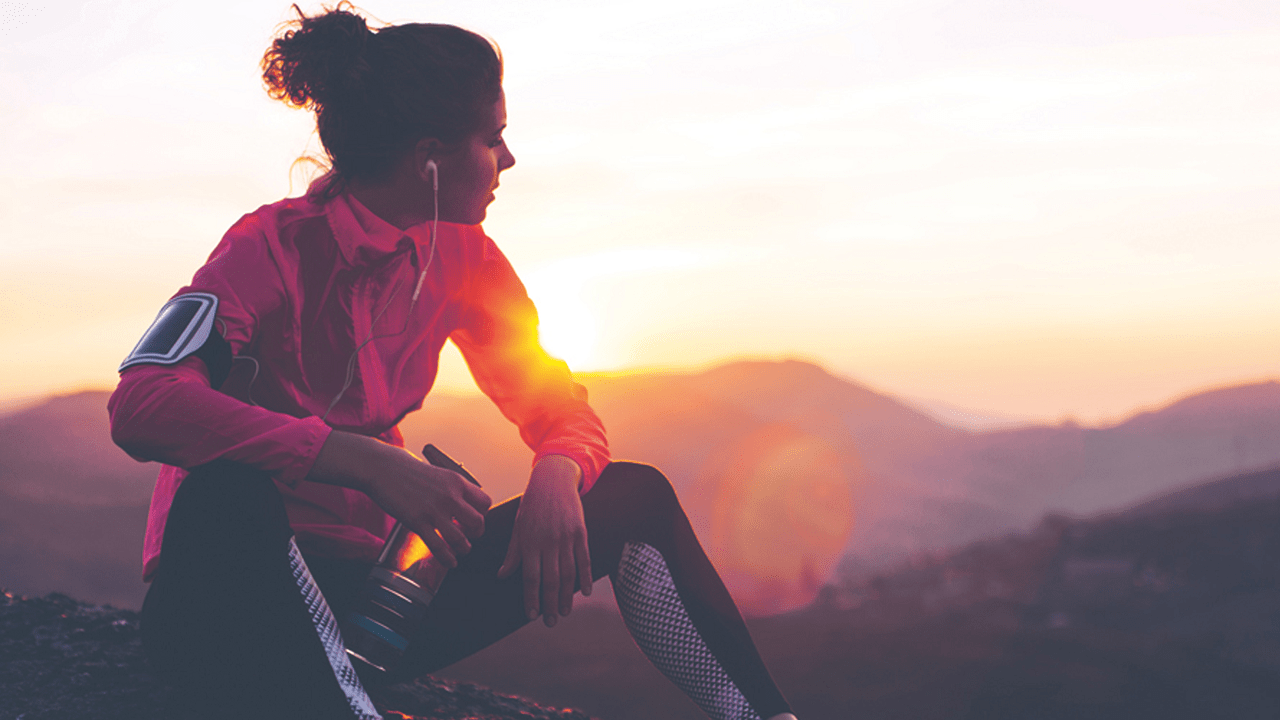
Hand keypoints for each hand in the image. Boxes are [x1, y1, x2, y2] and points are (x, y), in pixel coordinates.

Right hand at [307, 431, 490, 567]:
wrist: (382, 468)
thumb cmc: (406, 469)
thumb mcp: (437, 472)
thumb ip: (450, 487)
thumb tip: (459, 499)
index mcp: (457, 481)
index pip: (485, 502)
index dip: (482, 514)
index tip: (474, 519)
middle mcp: (450, 496)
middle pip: (478, 522)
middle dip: (477, 533)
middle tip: (470, 536)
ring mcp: (434, 510)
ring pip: (460, 539)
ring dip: (464, 548)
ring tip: (461, 550)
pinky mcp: (418, 522)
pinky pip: (439, 546)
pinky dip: (447, 558)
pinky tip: (450, 562)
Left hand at [497, 455, 591, 626]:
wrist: (553, 480)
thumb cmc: (532, 505)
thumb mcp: (518, 527)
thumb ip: (513, 553)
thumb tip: (502, 576)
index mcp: (529, 542)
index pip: (530, 577)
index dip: (531, 598)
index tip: (531, 615)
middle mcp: (548, 542)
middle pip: (550, 580)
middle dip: (549, 604)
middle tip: (550, 622)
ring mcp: (566, 537)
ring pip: (568, 573)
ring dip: (566, 595)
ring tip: (565, 612)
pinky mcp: (580, 532)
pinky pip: (584, 559)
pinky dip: (585, 576)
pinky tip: (584, 592)